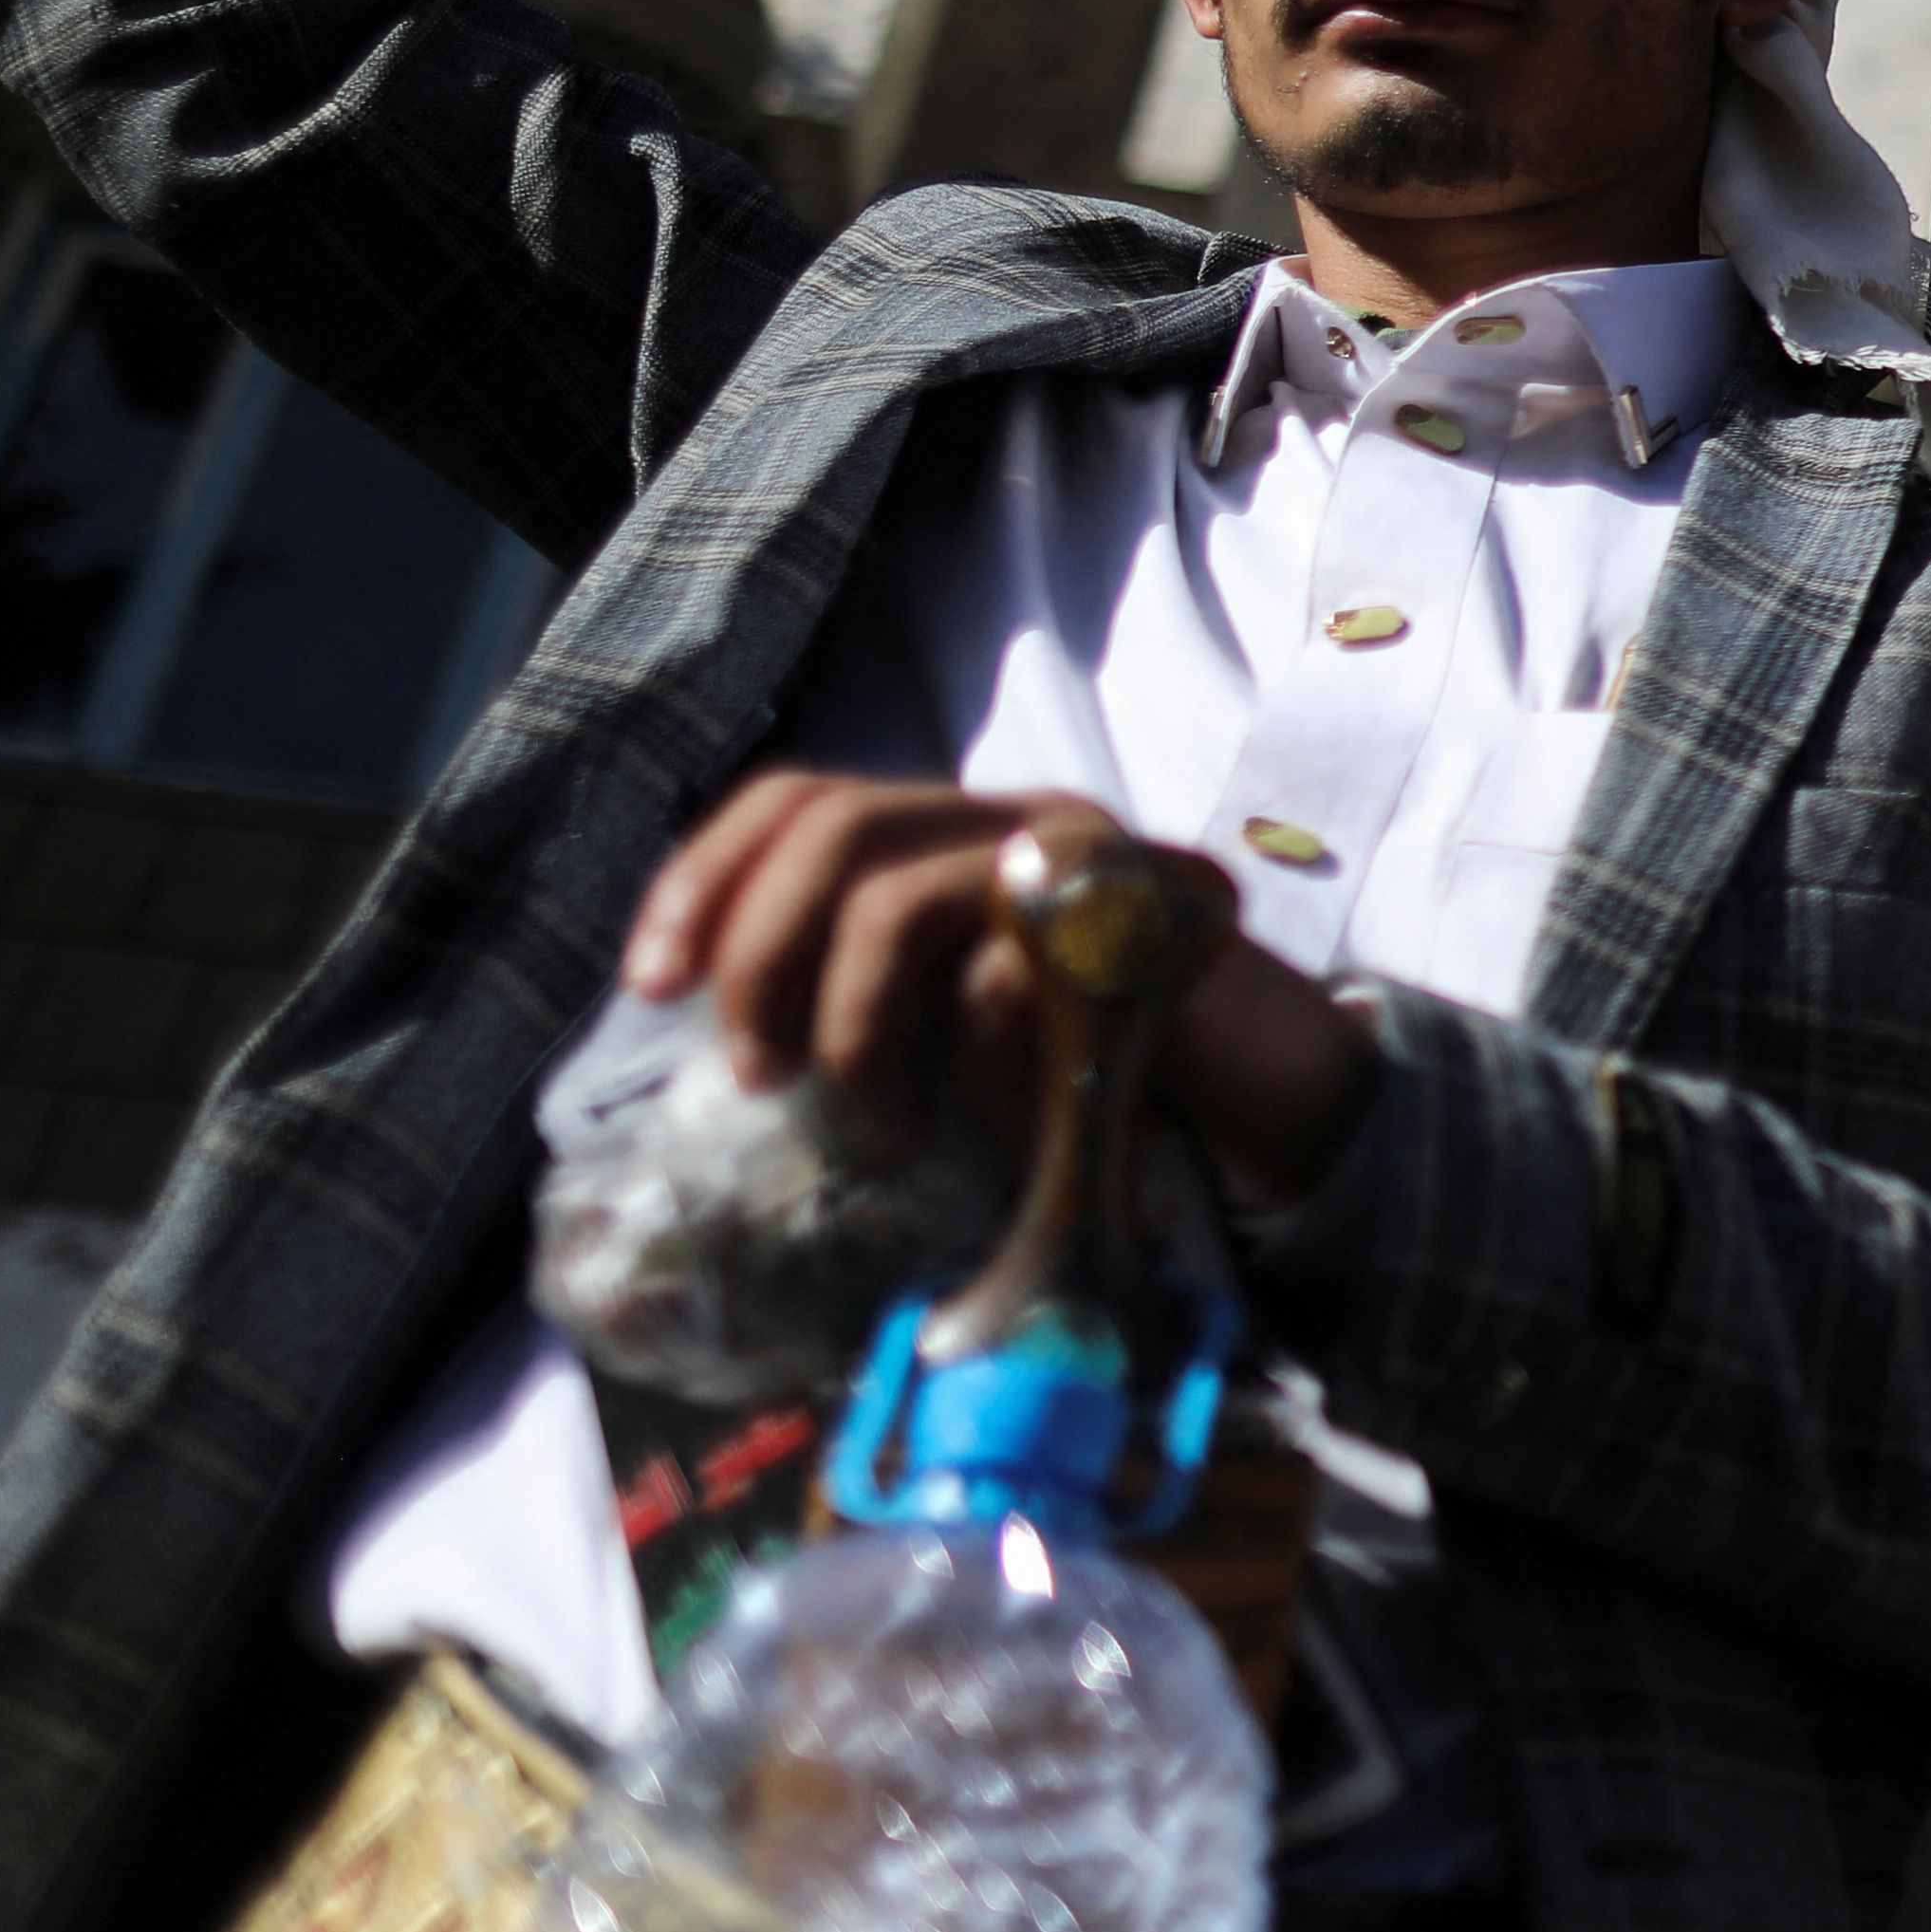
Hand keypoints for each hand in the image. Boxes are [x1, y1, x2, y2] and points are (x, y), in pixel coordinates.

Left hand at [625, 772, 1371, 1206]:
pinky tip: (1004, 1131)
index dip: (705, 878)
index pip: (800, 799)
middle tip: (753, 1074)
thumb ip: (869, 1003)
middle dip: (759, 954)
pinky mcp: (1139, 915)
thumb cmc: (1100, 1079)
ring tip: (876, 1132)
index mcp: (961, 831)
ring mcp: (1086, 858)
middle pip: (834, 825)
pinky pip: (1003, 981)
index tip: (648, 985)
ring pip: (900, 901)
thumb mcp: (955, 1033)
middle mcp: (1018, 817)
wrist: (1282, 1102)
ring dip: (854, 1035)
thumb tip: (723, 1043)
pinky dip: (978, 1074)